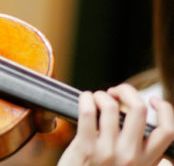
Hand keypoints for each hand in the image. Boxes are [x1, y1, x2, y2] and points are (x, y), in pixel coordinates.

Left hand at [57, 84, 173, 165]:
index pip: (168, 130)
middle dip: (128, 91)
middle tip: (116, 91)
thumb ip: (144, 155)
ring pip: (111, 107)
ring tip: (96, 98)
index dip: (164, 109)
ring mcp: (108, 152)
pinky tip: (84, 99)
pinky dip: (85, 99)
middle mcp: (131, 156)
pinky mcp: (84, 148)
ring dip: (102, 95)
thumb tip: (147, 129)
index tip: (152, 100)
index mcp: (147, 161)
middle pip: (138, 110)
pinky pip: (87, 113)